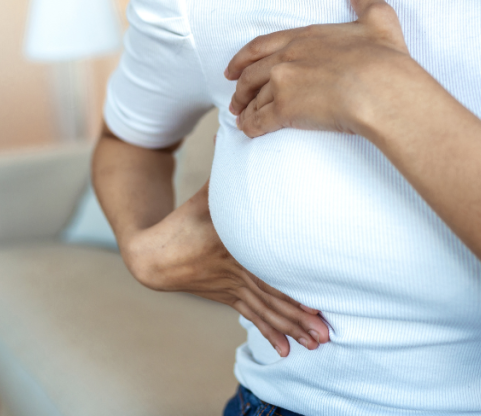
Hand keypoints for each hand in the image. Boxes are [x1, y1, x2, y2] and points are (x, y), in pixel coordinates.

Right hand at [126, 179, 329, 356]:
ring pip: (267, 313)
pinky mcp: (229, 297)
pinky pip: (253, 318)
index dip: (292, 291)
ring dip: (292, 329)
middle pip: (273, 300)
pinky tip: (286, 352)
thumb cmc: (186, 218)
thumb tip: (237, 129)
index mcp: (234, 248)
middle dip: (301, 317)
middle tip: (326, 333)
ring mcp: (233, 289)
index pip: (268, 273)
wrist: (153, 253)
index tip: (317, 303)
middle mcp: (237, 273)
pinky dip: (271, 333)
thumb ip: (229, 167)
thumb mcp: (209, 191)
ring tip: (317, 344)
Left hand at [225, 0, 429, 137]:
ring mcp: (283, 83)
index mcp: (305, 37)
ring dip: (245, 108)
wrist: (382, 89)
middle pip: (252, 74)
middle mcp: (287, 57)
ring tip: (241, 117)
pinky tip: (248, 130)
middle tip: (235, 98)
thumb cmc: (384, 58)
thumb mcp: (377, 17)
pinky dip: (251, 125)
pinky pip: (259, 119)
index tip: (234, 67)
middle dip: (240, 87)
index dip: (244, 57)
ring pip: (254, 98)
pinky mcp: (285, 110)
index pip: (263, 46)